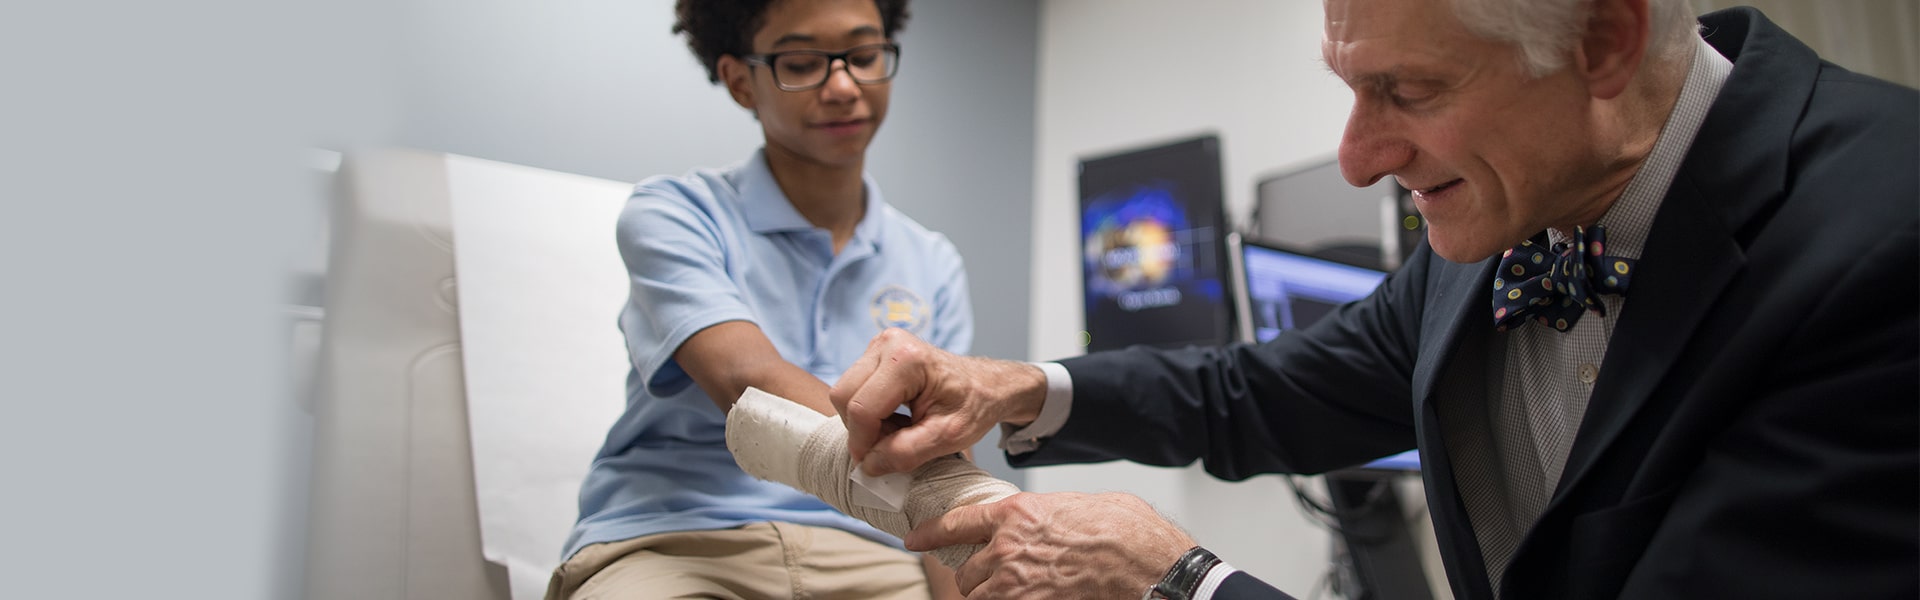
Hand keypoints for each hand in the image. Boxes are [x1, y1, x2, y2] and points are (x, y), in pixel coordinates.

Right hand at [831, 328, 1045, 474]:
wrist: (988, 385)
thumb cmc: (974, 405)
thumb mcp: (947, 438)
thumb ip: (905, 453)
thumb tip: (867, 466)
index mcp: (908, 359)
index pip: (862, 408)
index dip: (863, 443)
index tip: (875, 464)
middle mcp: (889, 343)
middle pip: (844, 397)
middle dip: (863, 430)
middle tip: (893, 444)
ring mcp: (880, 344)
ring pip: (845, 393)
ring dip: (865, 421)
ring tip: (899, 430)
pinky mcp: (875, 353)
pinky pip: (854, 388)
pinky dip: (868, 411)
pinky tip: (895, 417)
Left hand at [905, 492, 1196, 598]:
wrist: (1149, 566)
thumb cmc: (1126, 532)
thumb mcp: (1079, 505)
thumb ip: (1048, 513)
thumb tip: (1044, 521)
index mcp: (1018, 513)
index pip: (956, 524)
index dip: (930, 534)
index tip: (915, 540)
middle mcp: (1007, 547)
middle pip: (967, 570)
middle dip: (976, 576)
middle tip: (994, 577)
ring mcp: (1015, 584)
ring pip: (978, 596)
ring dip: (988, 596)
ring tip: (1009, 591)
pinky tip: (1025, 597)